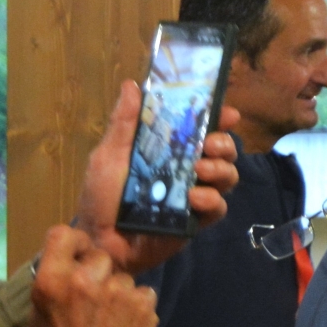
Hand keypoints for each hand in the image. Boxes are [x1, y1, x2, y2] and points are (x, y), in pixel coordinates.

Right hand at [22, 225, 158, 326]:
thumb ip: (49, 291)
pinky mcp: (144, 307)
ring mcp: (120, 292)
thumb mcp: (36, 324)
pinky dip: (138, 307)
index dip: (73, 243)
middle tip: (95, 297)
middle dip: (98, 272)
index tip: (77, 255)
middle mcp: (87, 279)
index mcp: (54, 281)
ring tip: (112, 319)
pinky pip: (144, 294)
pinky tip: (129, 326)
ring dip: (119, 293)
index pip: (63, 234)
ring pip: (124, 278)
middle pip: (100, 256)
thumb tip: (61, 273)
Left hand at [74, 81, 241, 273]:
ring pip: (227, 176)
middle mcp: (185, 169)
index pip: (200, 127)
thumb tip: (131, 84)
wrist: (100, 241)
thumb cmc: (101, 196)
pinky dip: (211, 200)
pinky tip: (194, 198)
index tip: (227, 112)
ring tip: (202, 170)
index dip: (218, 117)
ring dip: (221, 169)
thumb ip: (123, 123)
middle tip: (209, 144)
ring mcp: (193, 195)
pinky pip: (218, 208)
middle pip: (223, 150)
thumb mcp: (108, 156)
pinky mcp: (196, 221)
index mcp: (167, 149)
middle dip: (224, 143)